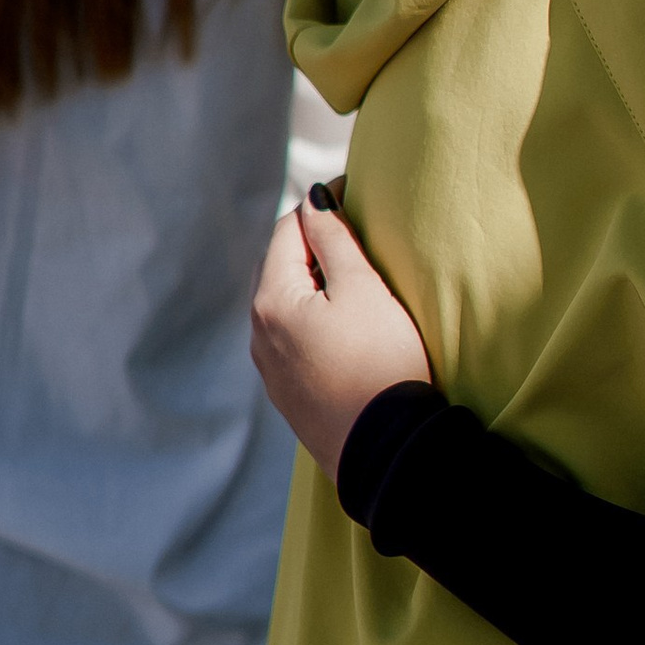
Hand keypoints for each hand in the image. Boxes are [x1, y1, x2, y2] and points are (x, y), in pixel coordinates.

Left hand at [248, 192, 433, 476]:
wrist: (385, 451)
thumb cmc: (381, 363)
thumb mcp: (363, 290)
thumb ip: (335, 240)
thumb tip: (314, 200)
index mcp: (271, 300)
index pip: (289, 230)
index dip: (321, 206)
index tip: (354, 194)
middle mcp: (259, 333)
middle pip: (282, 267)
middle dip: (314, 245)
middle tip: (359, 233)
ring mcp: (270, 368)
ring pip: (287, 305)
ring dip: (314, 284)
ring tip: (356, 280)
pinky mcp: (289, 395)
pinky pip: (294, 340)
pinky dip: (315, 319)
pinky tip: (347, 328)